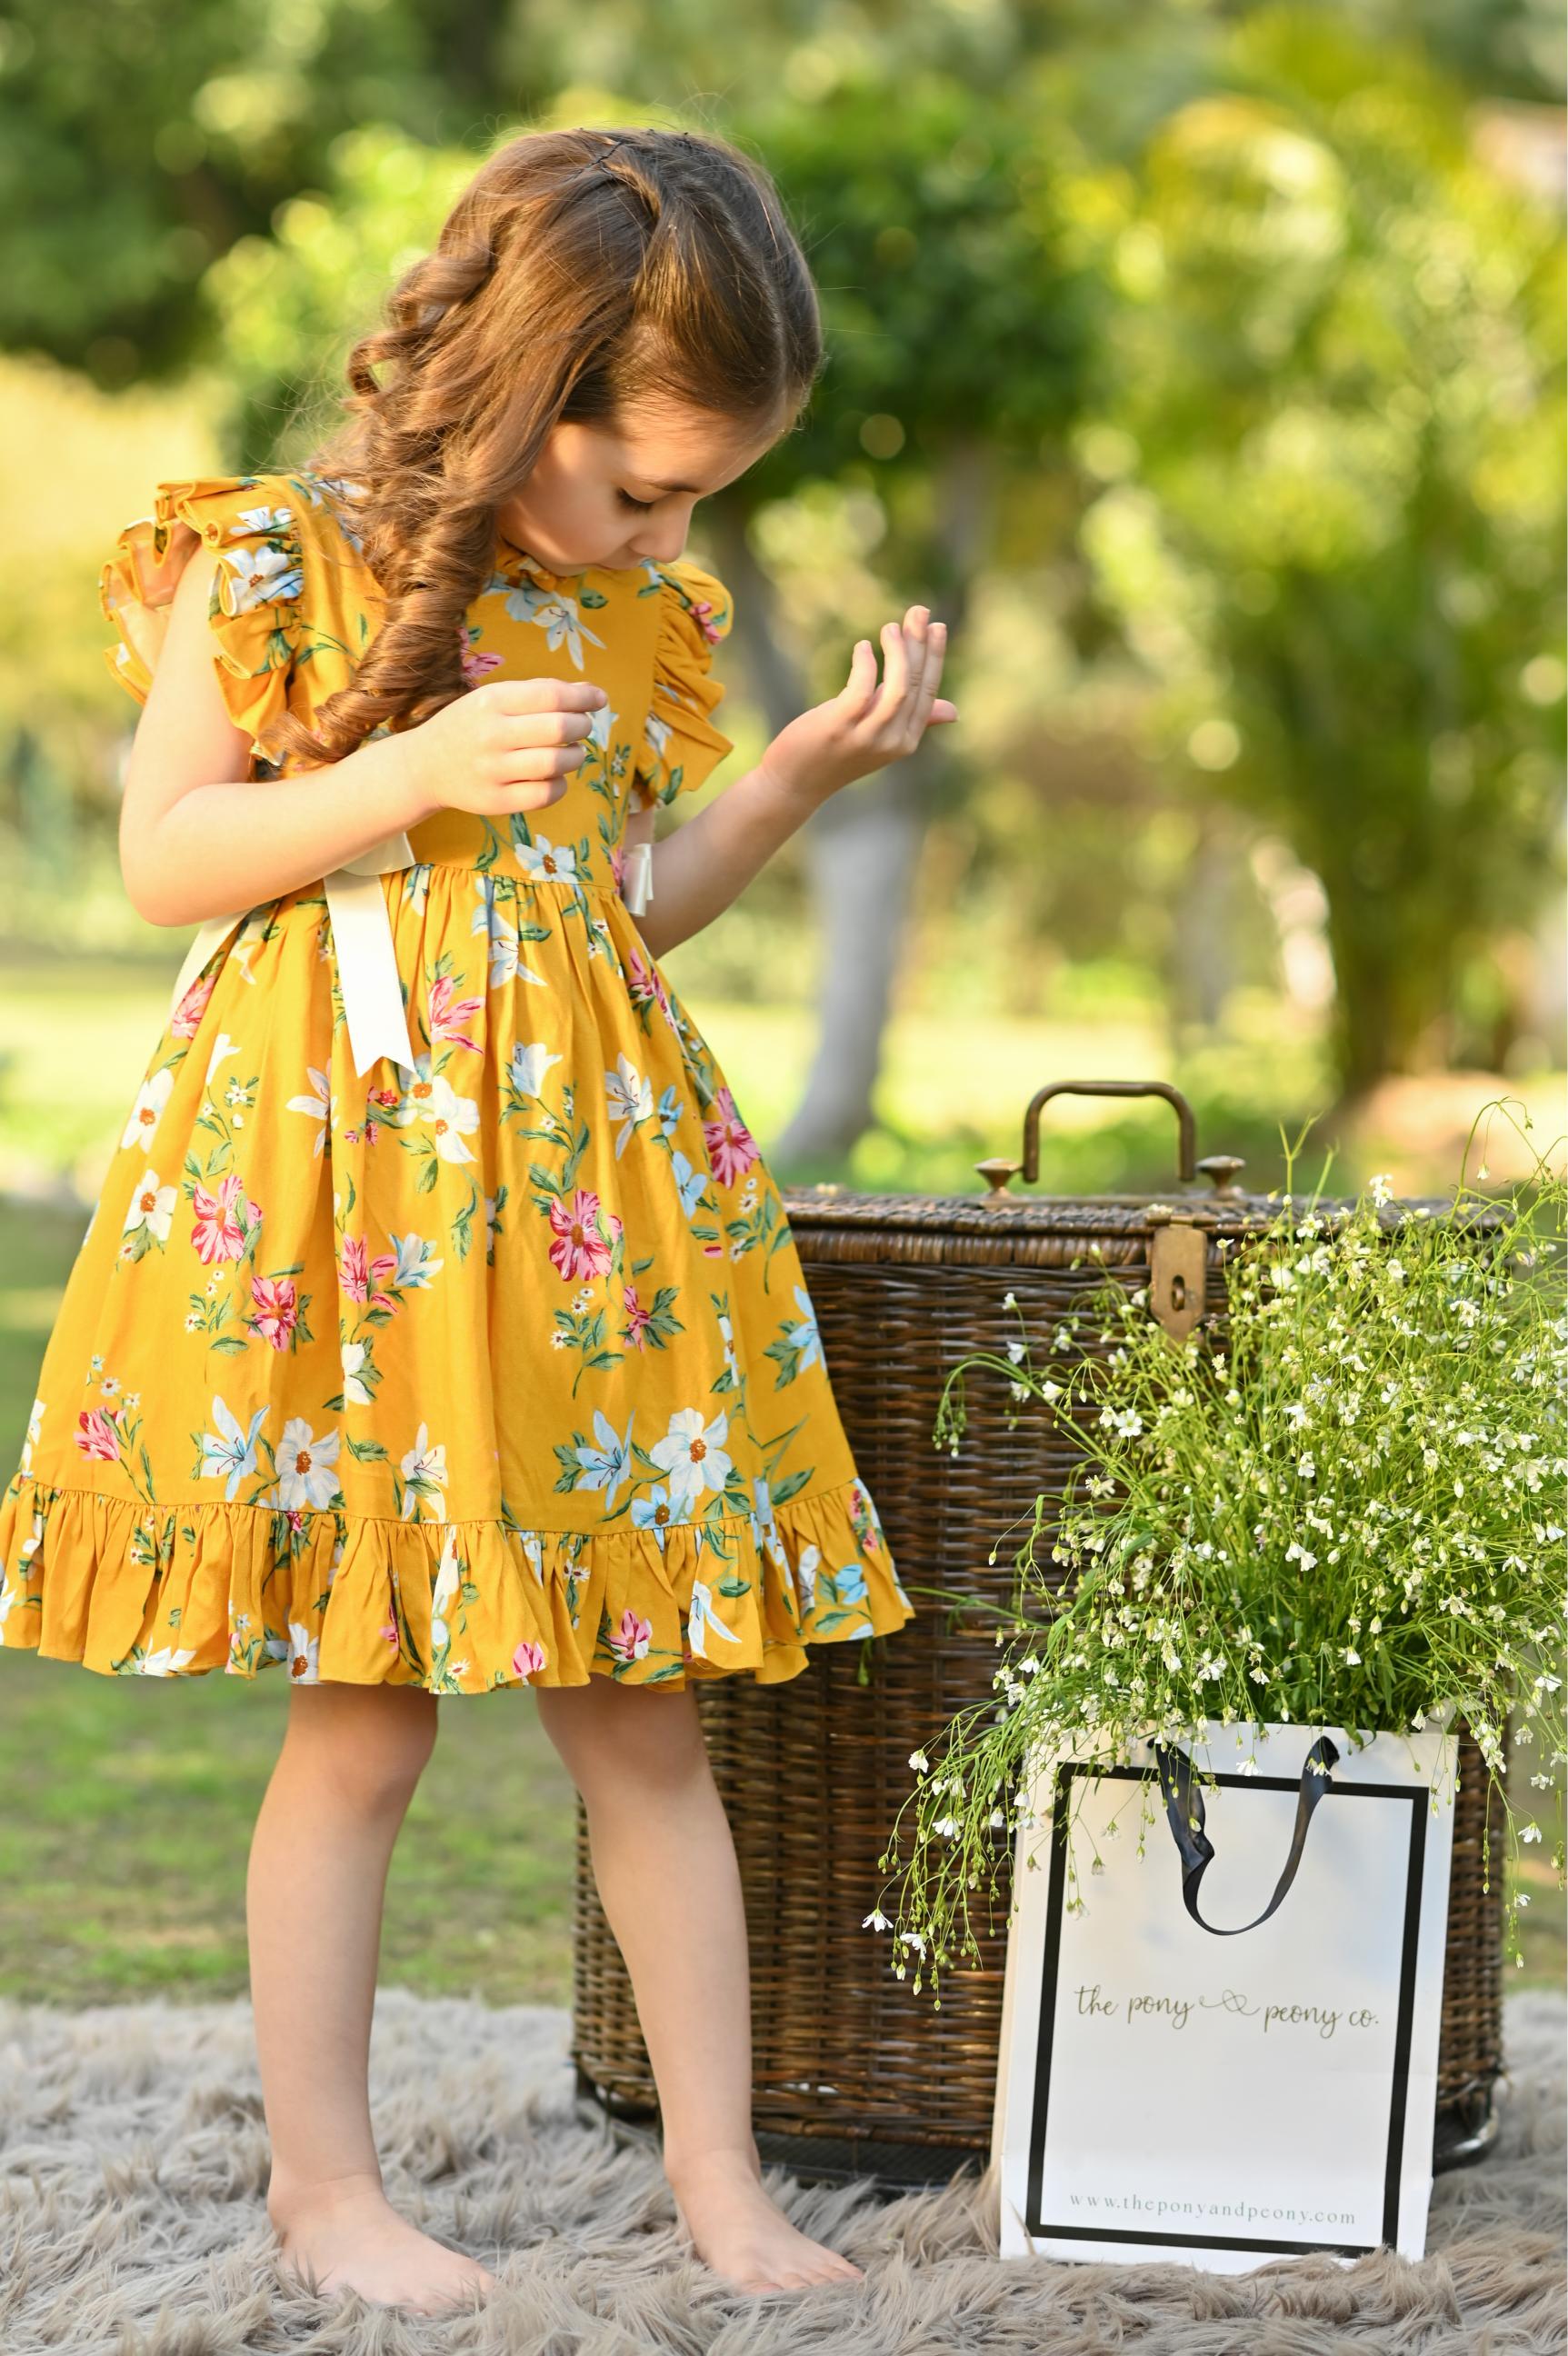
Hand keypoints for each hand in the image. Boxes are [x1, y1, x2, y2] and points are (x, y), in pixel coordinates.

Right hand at [392, 677, 608, 823]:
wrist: (425, 766)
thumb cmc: (469, 726)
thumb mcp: (493, 698)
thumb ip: (538, 692)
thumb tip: (591, 692)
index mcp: (491, 701)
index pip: (551, 695)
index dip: (583, 697)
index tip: (599, 699)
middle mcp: (491, 735)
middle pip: (559, 728)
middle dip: (582, 725)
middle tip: (581, 727)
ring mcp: (492, 771)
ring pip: (557, 763)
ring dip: (575, 756)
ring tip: (570, 751)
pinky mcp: (495, 801)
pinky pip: (546, 794)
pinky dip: (561, 785)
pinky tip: (555, 776)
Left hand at [758, 605, 956, 803]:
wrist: (795, 783)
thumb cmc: (836, 753)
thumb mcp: (878, 734)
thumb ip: (912, 718)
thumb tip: (954, 712)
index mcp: (906, 740)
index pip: (928, 692)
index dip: (934, 657)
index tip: (936, 626)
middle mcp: (892, 740)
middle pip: (915, 685)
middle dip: (919, 644)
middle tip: (919, 611)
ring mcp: (867, 736)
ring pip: (897, 687)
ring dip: (898, 652)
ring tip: (890, 627)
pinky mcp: (840, 728)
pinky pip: (861, 689)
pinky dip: (866, 664)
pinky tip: (863, 647)